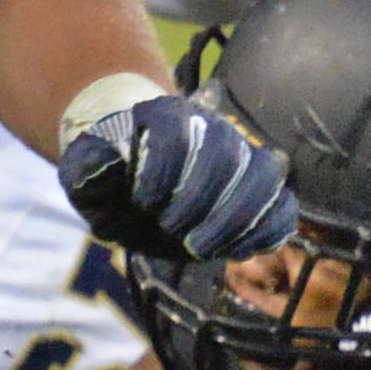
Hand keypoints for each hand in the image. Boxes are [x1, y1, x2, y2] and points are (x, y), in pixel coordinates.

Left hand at [60, 87, 295, 262]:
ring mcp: (245, 160)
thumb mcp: (88, 170)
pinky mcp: (259, 193)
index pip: (177, 135)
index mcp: (168, 118)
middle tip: (173, 232)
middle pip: (226, 155)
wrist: (144, 170)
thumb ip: (88, 169)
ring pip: (264, 178)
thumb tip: (102, 169)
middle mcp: (215, 131)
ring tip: (201, 247)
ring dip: (236, 220)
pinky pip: (283, 208)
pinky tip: (238, 251)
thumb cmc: (116, 174)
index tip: (143, 202)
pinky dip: (268, 231)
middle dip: (200, 201)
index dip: (162, 173)